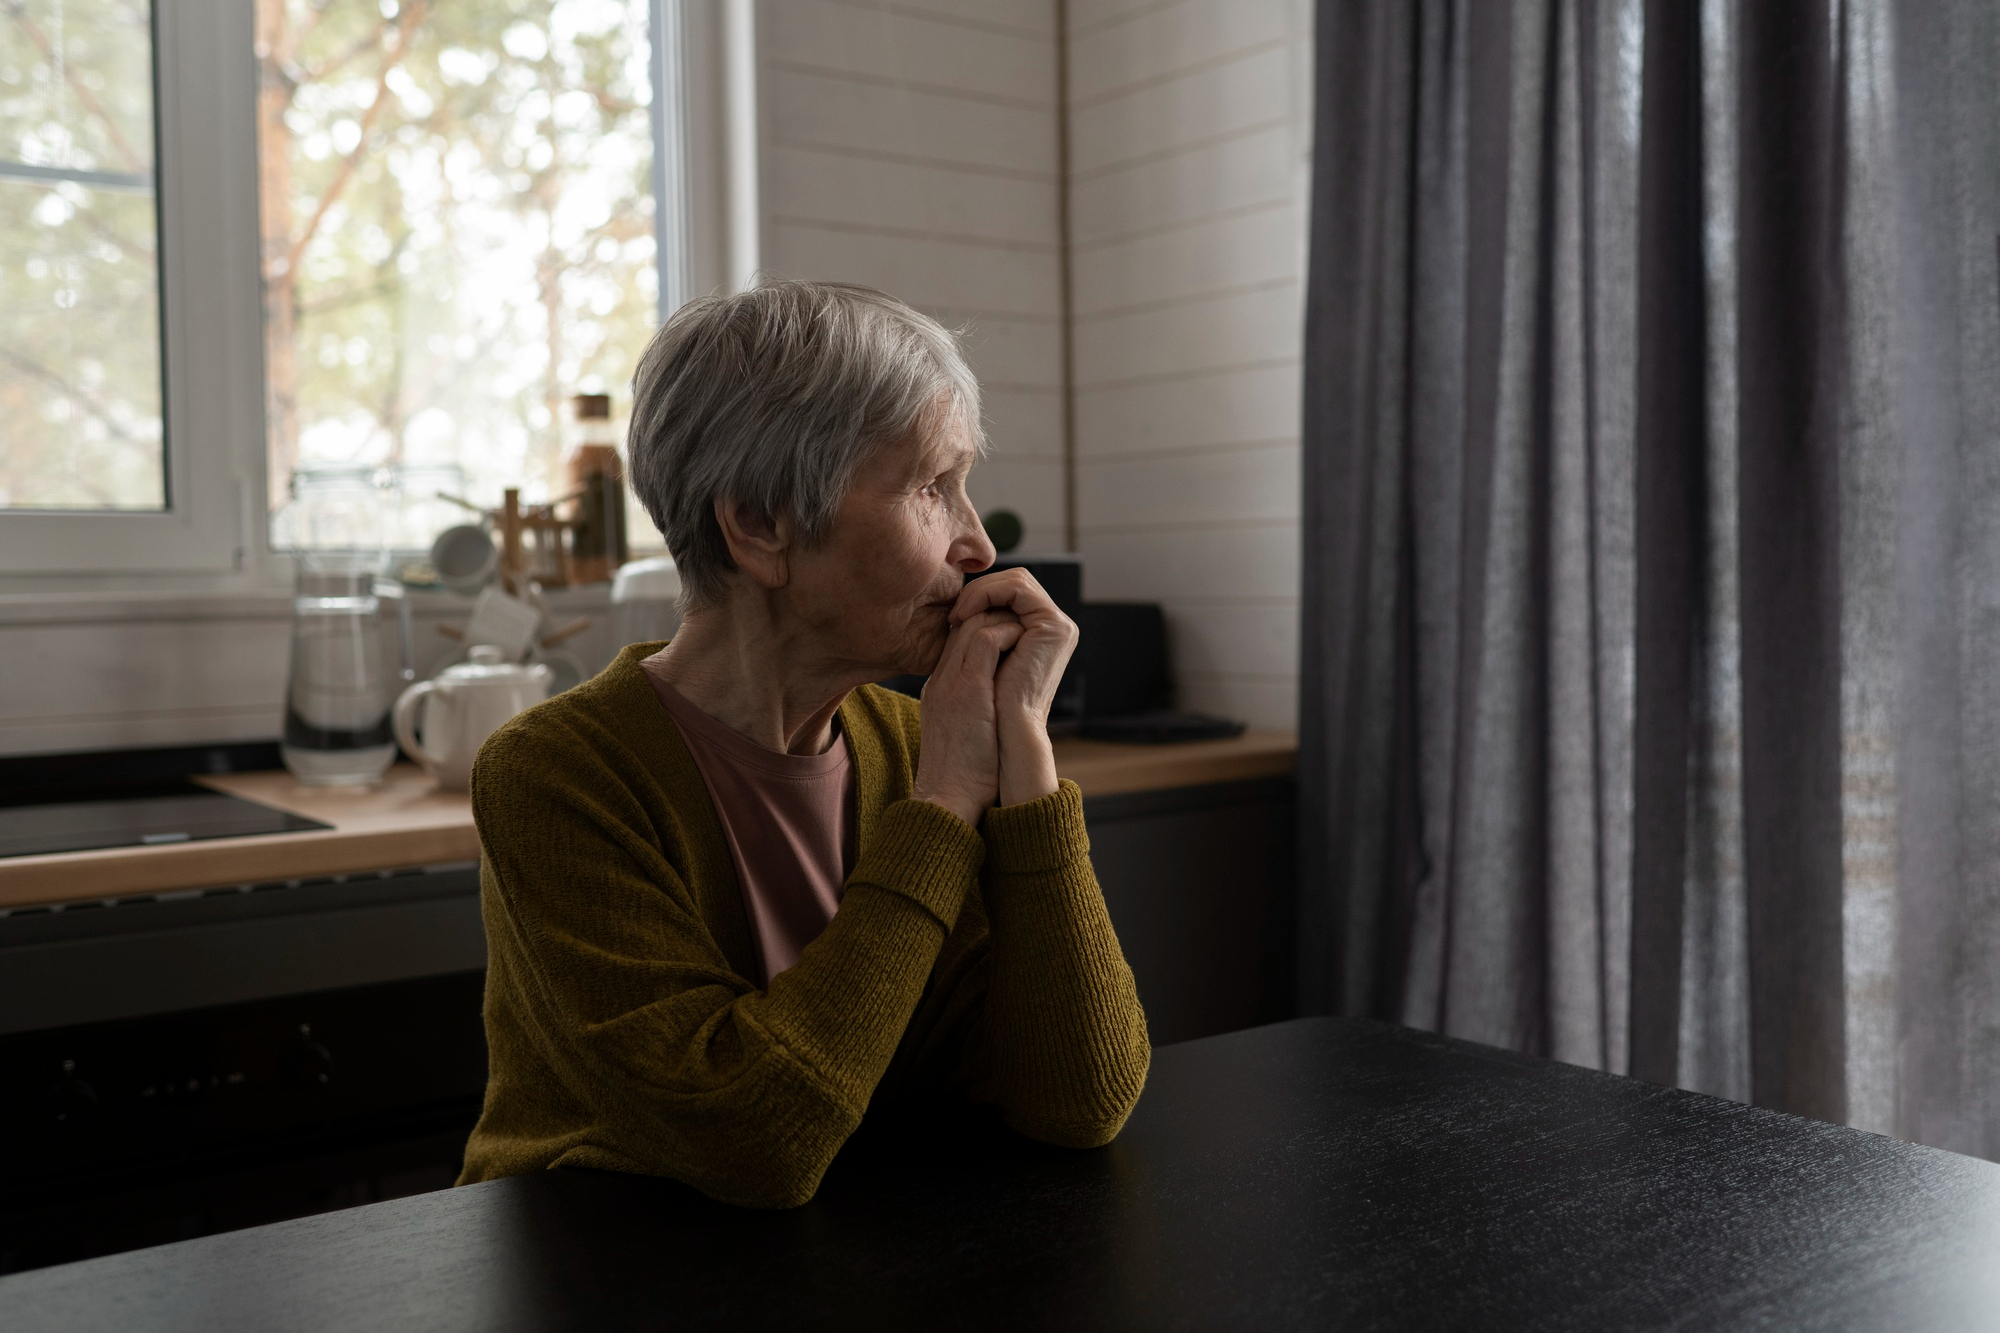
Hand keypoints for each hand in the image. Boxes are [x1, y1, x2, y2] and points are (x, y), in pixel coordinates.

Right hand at [910, 608, 1023, 825]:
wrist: (948, 797)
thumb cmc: (963, 774)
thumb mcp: (962, 731)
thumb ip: (973, 707)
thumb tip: (1000, 700)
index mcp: (939, 687)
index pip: (958, 637)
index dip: (985, 627)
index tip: (1010, 635)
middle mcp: (941, 678)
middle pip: (963, 623)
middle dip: (996, 616)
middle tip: (1022, 626)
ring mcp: (952, 680)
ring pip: (974, 623)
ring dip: (1005, 622)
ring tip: (1026, 635)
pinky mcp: (968, 689)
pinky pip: (986, 639)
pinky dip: (1008, 634)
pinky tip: (1024, 644)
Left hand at [949, 570, 1075, 807]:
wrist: (1003, 742)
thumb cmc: (986, 716)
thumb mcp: (978, 670)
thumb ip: (978, 640)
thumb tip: (963, 615)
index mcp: (1037, 640)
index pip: (1006, 598)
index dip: (978, 599)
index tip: (952, 619)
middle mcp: (1050, 631)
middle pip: (1012, 585)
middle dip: (980, 590)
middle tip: (954, 614)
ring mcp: (1056, 627)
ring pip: (1015, 581)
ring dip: (982, 590)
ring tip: (959, 614)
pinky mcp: (1055, 627)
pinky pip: (1019, 589)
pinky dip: (990, 592)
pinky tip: (968, 613)